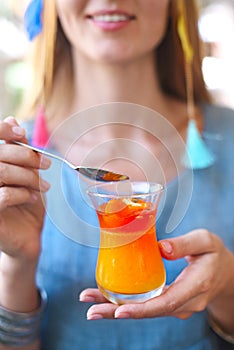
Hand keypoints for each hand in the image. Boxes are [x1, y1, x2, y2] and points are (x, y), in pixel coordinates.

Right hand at [0, 117, 50, 260]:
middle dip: (26, 156)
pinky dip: (22, 193)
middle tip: (46, 164)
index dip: (2, 130)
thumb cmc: (26, 202)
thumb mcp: (25, 173)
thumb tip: (12, 120)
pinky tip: (32, 198)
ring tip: (43, 186)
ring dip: (27, 176)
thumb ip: (18, 151)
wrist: (27, 236)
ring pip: (1, 172)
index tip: (22, 134)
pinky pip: (4, 195)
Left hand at [80, 229, 231, 319]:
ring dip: (116, 308)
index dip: (142, 309)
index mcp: (195, 287)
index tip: (119, 310)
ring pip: (144, 309)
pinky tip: (105, 297)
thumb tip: (162, 249)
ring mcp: (175, 305)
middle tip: (92, 312)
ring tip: (90, 302)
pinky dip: (124, 302)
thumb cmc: (214, 254)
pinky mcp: (168, 301)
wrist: (224, 273)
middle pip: (149, 311)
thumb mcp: (206, 241)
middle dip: (118, 313)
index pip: (166, 303)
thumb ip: (186, 244)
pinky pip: (145, 304)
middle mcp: (184, 302)